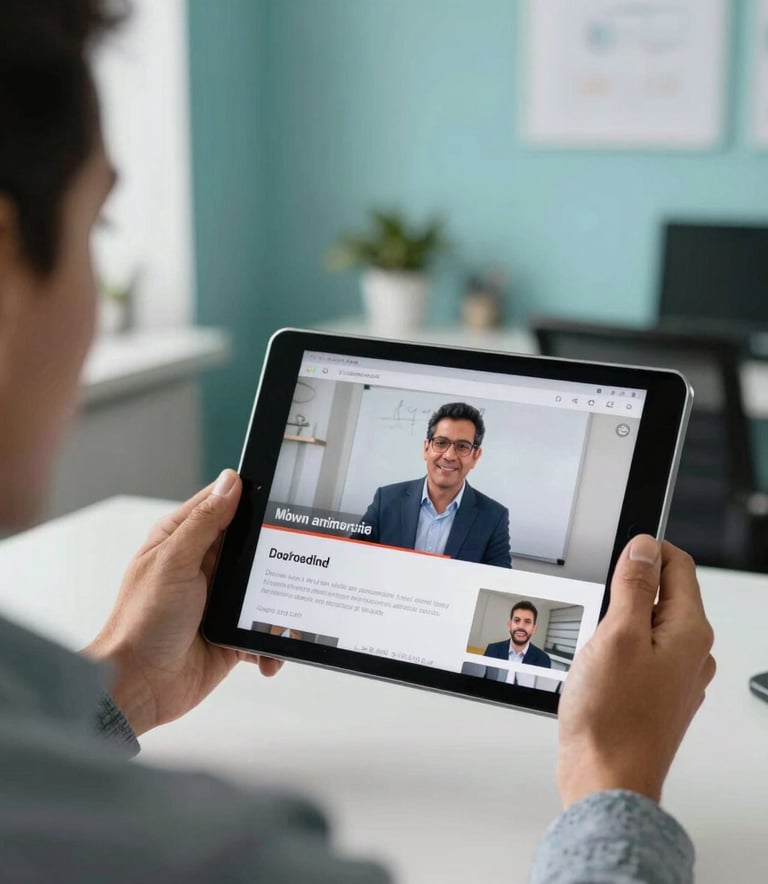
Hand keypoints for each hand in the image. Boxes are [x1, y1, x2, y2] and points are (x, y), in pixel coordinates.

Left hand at [83, 469, 281, 735]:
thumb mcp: (174, 563)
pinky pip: (263, 629)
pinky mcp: (232, 632)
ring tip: (288, 613)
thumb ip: (204, 523)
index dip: (251, 497)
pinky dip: (271, 641)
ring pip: (265, 587)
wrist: (138, 688)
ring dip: (279, 602)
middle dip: (276, 554)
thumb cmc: (141, 624)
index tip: (283, 495)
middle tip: (298, 556)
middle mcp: (203, 566)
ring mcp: (219, 600)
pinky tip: (269, 652)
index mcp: (183, 540)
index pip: (223, 504)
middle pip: (252, 545)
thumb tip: (231, 482)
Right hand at [557, 535, 715, 806]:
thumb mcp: (616, 635)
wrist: (606, 779)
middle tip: (597, 605)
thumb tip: (644, 548)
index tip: (618, 551)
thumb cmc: (612, 718)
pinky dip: (616, 649)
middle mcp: (690, 653)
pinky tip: (597, 669)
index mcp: (689, 632)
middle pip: (663, 594)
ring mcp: (675, 677)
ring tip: (594, 645)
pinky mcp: (656, 695)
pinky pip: (640, 654)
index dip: (646, 550)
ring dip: (618, 622)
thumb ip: (633, 586)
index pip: (678, 566)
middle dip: (627, 589)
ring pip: (648, 625)